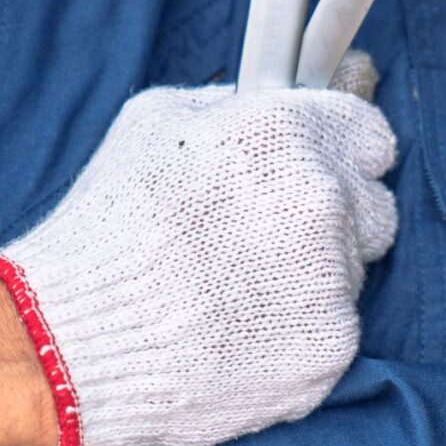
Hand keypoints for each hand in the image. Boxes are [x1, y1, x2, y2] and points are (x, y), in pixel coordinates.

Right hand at [0, 52, 396, 445]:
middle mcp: (321, 197)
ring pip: (353, 271)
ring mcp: (333, 275)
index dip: (347, 156)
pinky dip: (300, 332)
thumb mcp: (152, 123)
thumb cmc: (108, 227)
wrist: (74, 339)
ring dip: (312, 277)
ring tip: (237, 290)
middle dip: (333, 219)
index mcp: (284, 133)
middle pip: (371, 206)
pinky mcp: (331, 343)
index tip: (329, 172)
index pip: (370, 136)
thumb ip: (231, 105)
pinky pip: (335, 327)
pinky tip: (243, 332)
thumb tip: (274, 101)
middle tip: (265, 241)